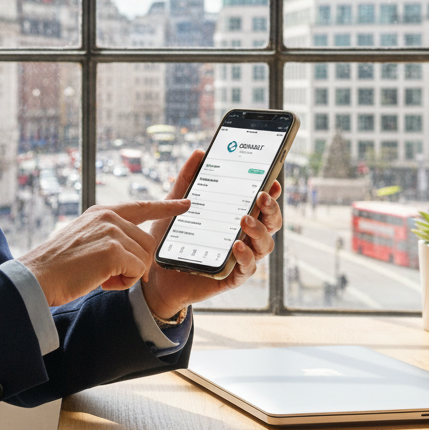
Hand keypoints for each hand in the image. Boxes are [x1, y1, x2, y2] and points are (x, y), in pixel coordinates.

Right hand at [18, 199, 190, 306]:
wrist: (38, 276)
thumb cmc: (58, 266)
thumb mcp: (84, 240)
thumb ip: (107, 237)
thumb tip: (134, 254)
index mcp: (102, 212)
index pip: (141, 207)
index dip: (166, 206)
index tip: (186, 203)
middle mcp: (108, 217)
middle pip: (146, 243)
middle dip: (133, 265)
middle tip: (105, 274)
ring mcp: (111, 231)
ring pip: (143, 258)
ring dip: (127, 275)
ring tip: (100, 277)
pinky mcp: (113, 250)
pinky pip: (137, 271)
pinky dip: (123, 283)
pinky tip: (102, 281)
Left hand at [140, 150, 283, 319]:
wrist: (156, 274)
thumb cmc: (171, 238)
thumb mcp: (175, 205)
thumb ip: (187, 179)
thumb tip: (199, 152)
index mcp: (235, 218)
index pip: (261, 205)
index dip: (271, 193)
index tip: (272, 181)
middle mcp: (244, 237)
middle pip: (271, 223)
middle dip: (270, 209)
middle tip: (261, 196)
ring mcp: (240, 258)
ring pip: (265, 245)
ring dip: (259, 231)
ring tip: (244, 220)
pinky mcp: (232, 277)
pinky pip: (248, 268)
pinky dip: (246, 257)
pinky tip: (237, 246)